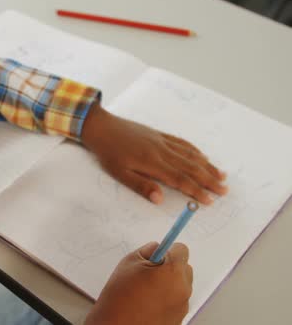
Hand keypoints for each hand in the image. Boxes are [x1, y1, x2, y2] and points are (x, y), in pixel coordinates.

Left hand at [81, 105, 227, 204]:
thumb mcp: (119, 173)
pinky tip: (203, 156)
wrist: (102, 126)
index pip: (180, 180)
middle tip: (224, 191)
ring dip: (207, 166)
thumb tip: (159, 200)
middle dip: (209, 180)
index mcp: (152, 163)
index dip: (196, 191)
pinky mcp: (159, 135)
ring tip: (222, 176)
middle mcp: (162, 151)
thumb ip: (141, 186)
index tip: (210, 200)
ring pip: (190, 155)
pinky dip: (196, 151)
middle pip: (191, 168)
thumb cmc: (108, 152)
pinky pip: (182, 143)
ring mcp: (162, 141)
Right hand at [84, 242, 192, 324]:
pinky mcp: (179, 318)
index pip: (182, 250)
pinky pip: (177, 301)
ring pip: (181, 285)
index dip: (168, 250)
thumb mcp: (128, 263)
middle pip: (184, 268)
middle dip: (169, 267)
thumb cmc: (120, 296)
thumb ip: (146, 251)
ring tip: (146, 290)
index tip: (157, 255)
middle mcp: (183, 289)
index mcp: (172, 272)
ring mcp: (183, 306)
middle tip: (148, 273)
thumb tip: (157, 249)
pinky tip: (148, 303)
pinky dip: (166, 298)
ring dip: (169, 283)